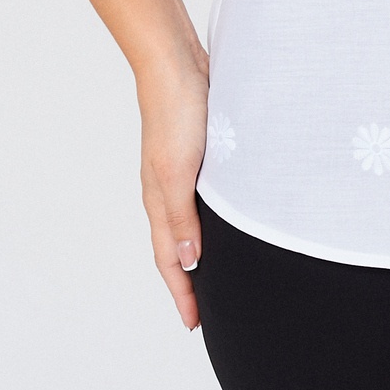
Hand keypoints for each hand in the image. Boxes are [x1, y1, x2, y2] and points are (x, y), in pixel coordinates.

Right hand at [137, 50, 209, 330]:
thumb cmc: (177, 114)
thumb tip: (189, 264)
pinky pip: (202, 201)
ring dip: (201, 252)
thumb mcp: (180, 172)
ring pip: (190, 225)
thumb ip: (183, 219)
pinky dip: (211, 222)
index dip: (183, 292)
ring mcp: (181, 173)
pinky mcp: (198, 155)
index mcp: (160, 201)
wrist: (177, 65)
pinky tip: (229, 221)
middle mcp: (167, 192)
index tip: (195, 324)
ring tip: (219, 275)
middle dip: (190, 281)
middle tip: (207, 311)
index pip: (170, 260)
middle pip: (176, 248)